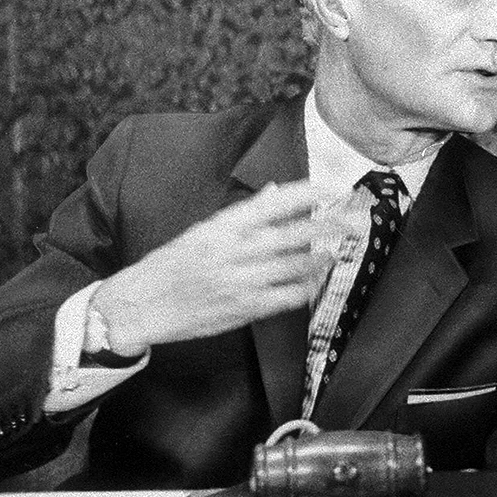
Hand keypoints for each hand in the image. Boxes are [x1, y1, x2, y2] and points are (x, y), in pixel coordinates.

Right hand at [92, 181, 333, 354]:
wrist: (139, 305)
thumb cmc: (170, 266)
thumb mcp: (202, 231)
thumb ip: (242, 214)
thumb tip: (274, 191)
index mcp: (223, 226)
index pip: (274, 202)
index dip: (308, 193)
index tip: (333, 188)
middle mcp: (235, 251)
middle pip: (295, 233)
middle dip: (331, 225)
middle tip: (356, 220)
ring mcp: (242, 280)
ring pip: (297, 265)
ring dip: (323, 257)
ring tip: (337, 251)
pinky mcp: (246, 308)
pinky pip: (289, 296)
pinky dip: (306, 288)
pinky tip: (314, 282)